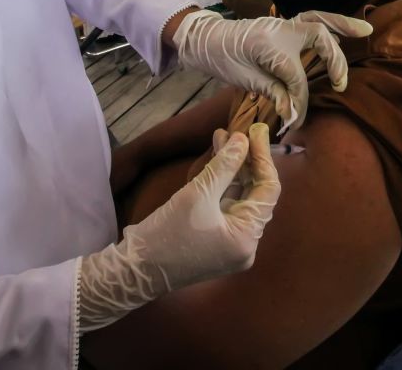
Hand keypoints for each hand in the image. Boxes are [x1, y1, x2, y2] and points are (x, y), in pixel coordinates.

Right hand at [77, 124, 279, 331]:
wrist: (133, 271)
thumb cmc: (166, 234)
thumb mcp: (197, 194)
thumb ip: (224, 165)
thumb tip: (243, 140)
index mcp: (248, 238)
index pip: (268, 190)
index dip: (262, 157)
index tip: (256, 130)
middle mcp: (246, 245)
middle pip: (254, 195)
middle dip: (245, 161)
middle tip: (237, 131)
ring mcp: (231, 245)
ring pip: (238, 199)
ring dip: (232, 170)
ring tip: (222, 138)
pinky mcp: (216, 242)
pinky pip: (226, 208)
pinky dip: (222, 186)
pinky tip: (215, 160)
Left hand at [171, 10, 373, 131]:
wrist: (205, 38)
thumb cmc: (222, 59)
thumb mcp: (243, 79)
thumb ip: (273, 92)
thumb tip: (293, 112)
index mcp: (268, 45)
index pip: (296, 76)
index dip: (299, 100)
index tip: (297, 119)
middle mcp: (280, 30)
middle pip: (318, 39)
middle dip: (333, 61)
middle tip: (340, 84)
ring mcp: (283, 24)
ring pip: (319, 20)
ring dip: (342, 26)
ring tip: (364, 32)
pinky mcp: (285, 24)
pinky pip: (313, 19)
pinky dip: (331, 22)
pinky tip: (346, 29)